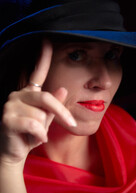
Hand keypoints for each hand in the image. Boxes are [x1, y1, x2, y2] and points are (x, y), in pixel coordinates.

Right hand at [0, 40, 76, 164]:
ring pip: (40, 115)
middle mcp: (18, 95)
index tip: (47, 41)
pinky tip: (34, 139)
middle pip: (47, 98)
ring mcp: (10, 105)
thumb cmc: (31, 134)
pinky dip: (39, 135)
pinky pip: (33, 125)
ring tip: (35, 134)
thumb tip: (63, 88)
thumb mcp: (46, 119)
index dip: (42, 58)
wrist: (15, 152)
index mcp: (29, 93)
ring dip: (43, 129)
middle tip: (70, 123)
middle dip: (61, 113)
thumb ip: (54, 105)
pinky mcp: (7, 119)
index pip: (37, 73)